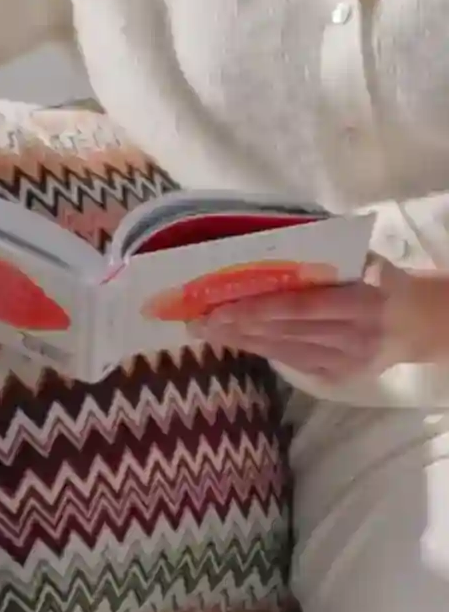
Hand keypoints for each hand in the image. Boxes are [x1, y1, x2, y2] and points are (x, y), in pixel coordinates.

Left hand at [191, 259, 448, 380]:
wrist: (415, 324)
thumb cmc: (381, 279)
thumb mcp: (365, 259)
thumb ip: (328, 252)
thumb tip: (273, 233)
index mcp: (363, 302)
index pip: (302, 307)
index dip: (259, 310)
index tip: (221, 306)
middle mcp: (354, 337)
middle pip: (284, 333)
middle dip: (237, 327)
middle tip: (197, 319)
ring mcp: (345, 362)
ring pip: (282, 351)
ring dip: (240, 341)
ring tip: (205, 330)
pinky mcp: (337, 378)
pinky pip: (290, 363)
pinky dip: (259, 350)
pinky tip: (234, 340)